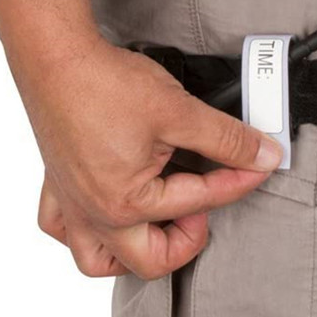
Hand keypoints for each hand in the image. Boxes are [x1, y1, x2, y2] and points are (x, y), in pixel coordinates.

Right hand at [31, 33, 281, 279]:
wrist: (53, 55)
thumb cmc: (105, 84)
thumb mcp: (181, 113)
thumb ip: (228, 140)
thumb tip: (263, 154)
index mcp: (127, 204)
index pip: (200, 203)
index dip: (239, 181)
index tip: (259, 165)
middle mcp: (95, 214)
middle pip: (151, 261)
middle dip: (186, 241)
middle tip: (204, 206)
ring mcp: (71, 204)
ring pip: (99, 260)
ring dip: (132, 251)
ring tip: (161, 221)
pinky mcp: (57, 186)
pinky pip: (64, 230)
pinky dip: (87, 231)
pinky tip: (109, 209)